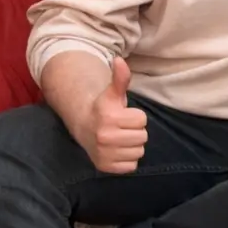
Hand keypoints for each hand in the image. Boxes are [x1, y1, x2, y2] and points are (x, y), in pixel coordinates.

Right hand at [69, 58, 148, 173]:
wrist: (84, 127)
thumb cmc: (104, 109)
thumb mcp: (112, 94)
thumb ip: (120, 79)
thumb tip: (120, 60)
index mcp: (109, 117)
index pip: (142, 120)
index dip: (135, 117)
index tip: (123, 115)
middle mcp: (105, 137)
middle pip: (143, 137)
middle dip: (136, 131)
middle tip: (122, 128)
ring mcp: (104, 153)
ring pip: (139, 151)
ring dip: (133, 146)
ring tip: (120, 139)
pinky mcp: (105, 167)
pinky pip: (132, 166)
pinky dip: (127, 160)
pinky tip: (117, 150)